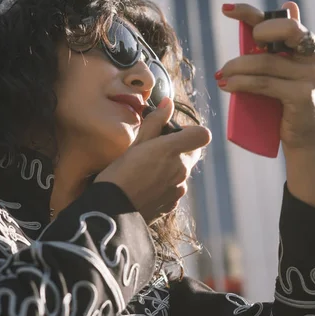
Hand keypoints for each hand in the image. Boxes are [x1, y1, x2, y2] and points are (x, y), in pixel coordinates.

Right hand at [94, 98, 210, 223]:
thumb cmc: (119, 174)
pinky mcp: (172, 204)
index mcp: (173, 151)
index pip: (202, 134)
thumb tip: (168, 103)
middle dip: (178, 149)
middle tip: (154, 151)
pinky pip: (174, 188)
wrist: (112, 212)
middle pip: (192, 153)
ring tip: (145, 171)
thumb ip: (155, 122)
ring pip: (182, 171)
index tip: (173, 133)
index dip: (191, 131)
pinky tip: (145, 186)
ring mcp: (178, 189)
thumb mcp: (135, 143)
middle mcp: (181, 170)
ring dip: (170, 167)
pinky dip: (165, 184)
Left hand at [218, 1, 314, 210]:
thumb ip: (278, 46)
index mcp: (308, 45)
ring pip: (266, 62)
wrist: (302, 140)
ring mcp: (312, 75)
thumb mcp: (280, 72)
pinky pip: (265, 83)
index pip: (282, 20)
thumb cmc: (285, 104)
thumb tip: (287, 5)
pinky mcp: (303, 95)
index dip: (252, 12)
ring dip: (236, 67)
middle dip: (255, 33)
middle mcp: (314, 56)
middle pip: (284, 30)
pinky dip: (242, 83)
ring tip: (220, 75)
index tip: (225, 9)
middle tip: (236, 52)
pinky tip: (227, 85)